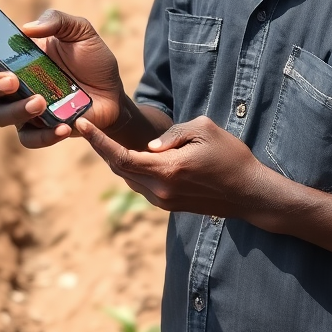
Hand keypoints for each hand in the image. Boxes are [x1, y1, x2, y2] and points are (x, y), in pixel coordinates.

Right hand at [0, 8, 126, 148]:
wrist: (114, 93)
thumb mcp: (80, 32)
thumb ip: (57, 21)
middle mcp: (11, 84)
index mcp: (14, 57)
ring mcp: (22, 109)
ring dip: (17, 109)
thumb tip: (28, 28)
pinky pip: (29, 139)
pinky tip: (65, 126)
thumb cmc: (92, 60)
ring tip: (41, 102)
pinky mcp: (40, 130)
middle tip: (10, 80)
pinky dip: (45, 135)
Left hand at [75, 115, 269, 216]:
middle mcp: (160, 190)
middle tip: (88, 126)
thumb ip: (172, 134)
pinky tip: (135, 157)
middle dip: (102, 148)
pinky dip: (133, 170)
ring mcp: (164, 201)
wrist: (249, 193)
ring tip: (108, 140)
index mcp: (167, 169)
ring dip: (118, 160)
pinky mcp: (169, 206)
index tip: (81, 124)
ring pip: (129, 178)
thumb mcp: (204, 129)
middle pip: (119, 168)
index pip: (120, 156)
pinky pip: (141, 186)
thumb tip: (150, 145)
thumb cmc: (231, 156)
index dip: (97, 140)